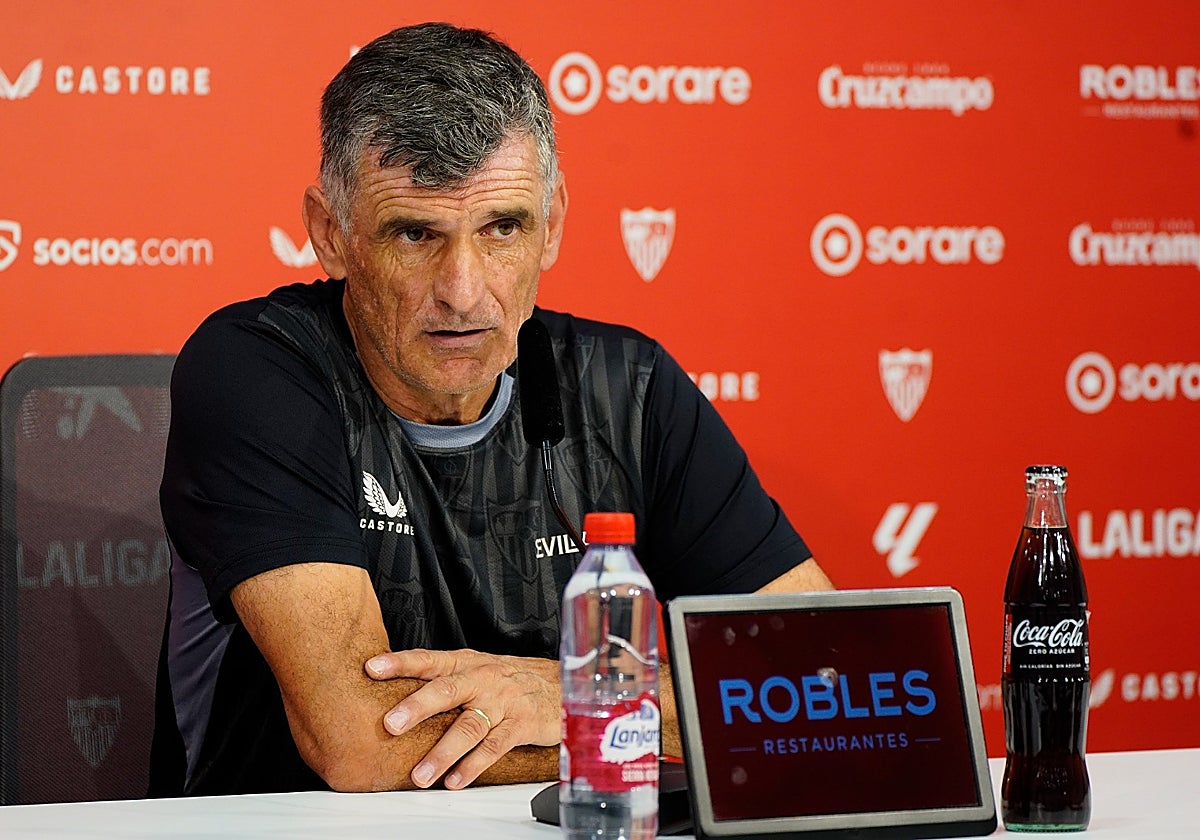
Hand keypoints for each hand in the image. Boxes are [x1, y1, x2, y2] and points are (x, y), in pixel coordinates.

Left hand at [364, 648, 559, 789]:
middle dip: (418, 707)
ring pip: (469, 727)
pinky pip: (494, 747)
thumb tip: (393, 697)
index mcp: (466, 663)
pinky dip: (473, 766)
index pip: (429, 660)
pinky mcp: (520, 725)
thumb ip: (442, 680)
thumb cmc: (509, 678)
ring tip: (421, 775)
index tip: (372, 668)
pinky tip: (455, 780)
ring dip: (443, 752)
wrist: (561, 684)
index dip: (401, 663)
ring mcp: (502, 702)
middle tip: (392, 724)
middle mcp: (482, 679)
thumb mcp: (477, 668)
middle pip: (447, 690)